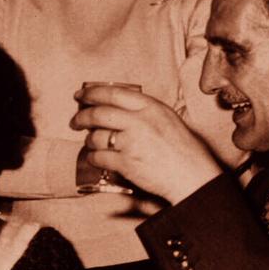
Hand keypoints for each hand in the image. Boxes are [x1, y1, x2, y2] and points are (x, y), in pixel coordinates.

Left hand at [70, 84, 220, 203]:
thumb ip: (143, 111)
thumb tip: (114, 106)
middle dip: (81, 117)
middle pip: (99, 114)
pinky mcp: (126, 163)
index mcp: (151, 107)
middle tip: (75, 121)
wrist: (192, 176)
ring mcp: (131, 143)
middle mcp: (139, 122)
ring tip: (91, 142)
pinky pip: (98, 157)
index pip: (113, 93)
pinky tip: (96, 158)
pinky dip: (93, 158)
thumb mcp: (167, 119)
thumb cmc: (184, 149)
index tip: (80, 96)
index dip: (91, 93)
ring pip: (96, 137)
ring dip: (88, 140)